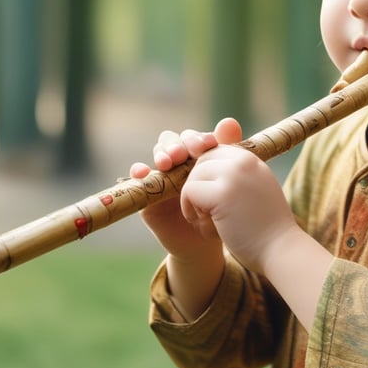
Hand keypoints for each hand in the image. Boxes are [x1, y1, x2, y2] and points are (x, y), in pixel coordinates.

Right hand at [130, 118, 242, 259]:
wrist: (208, 246)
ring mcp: (162, 179)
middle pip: (172, 141)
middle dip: (178, 143)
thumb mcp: (228, 182)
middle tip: (185, 153)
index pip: (192, 138)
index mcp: (198, 158)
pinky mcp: (148, 196)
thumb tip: (229, 121)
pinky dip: (138, 172)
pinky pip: (138, 180)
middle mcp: (178, 165)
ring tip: (169, 162)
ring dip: (162, 153)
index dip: (197, 138)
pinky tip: (143, 172)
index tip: (208, 143)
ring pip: (158, 155)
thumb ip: (227, 152)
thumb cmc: (222, 212)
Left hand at [180, 139, 297, 274]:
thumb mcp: (255, 191)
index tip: (210, 198)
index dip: (206, 175)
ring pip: (194, 175)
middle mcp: (244, 161)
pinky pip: (189, 190)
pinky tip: (203, 223)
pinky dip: (189, 208)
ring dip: (192, 198)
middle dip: (198, 185)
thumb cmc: (265, 228)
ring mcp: (234, 175)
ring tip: (205, 218)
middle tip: (206, 211)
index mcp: (252, 159)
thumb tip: (203, 167)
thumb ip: (238, 177)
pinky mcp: (222, 193)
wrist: (281, 251)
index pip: (215, 153)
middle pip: (201, 162)